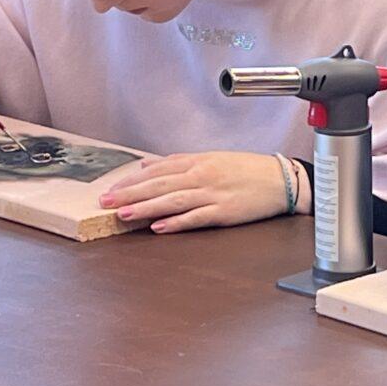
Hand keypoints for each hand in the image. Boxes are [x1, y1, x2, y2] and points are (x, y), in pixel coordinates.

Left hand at [100, 151, 291, 233]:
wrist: (281, 180)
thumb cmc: (247, 170)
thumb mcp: (211, 159)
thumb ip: (178, 162)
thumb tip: (147, 166)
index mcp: (197, 162)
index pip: (157, 171)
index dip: (131, 181)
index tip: (111, 189)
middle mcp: (202, 176)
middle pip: (160, 185)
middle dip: (130, 194)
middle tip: (105, 203)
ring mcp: (213, 194)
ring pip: (173, 201)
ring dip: (146, 208)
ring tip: (124, 214)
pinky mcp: (225, 212)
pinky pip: (197, 217)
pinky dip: (177, 222)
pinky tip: (159, 227)